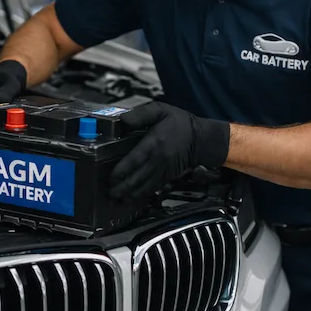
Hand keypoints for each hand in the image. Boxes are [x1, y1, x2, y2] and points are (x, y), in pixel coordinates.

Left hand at [108, 102, 228, 200]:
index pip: (135, 160)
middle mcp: (158, 159)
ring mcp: (163, 170)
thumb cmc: (179, 123)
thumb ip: (141, 114)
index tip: (111, 178)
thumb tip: (122, 120)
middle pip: (137, 177)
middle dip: (122, 187)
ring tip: (117, 200)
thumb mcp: (161, 110)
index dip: (122, 171)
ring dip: (130, 195)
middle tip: (110, 194)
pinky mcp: (167, 177)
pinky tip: (131, 199)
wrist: (201, 139)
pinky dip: (141, 195)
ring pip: (144, 186)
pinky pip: (152, 188)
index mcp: (154, 142)